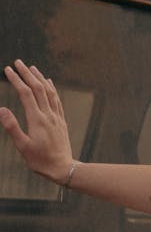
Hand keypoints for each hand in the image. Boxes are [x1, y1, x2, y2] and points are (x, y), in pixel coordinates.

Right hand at [0, 60, 74, 183]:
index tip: (7, 70)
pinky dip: (51, 88)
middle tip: (18, 62)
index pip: (26, 94)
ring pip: (49, 92)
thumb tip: (2, 109)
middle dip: (27, 74)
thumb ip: (12, 127)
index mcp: (37, 120)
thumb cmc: (40, 160)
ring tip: (32, 68)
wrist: (63, 168)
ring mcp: (56, 117)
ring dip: (40, 78)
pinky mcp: (61, 121)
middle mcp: (48, 115)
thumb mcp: (22, 146)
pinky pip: (57, 100)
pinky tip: (48, 83)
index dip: (16, 80)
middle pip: (38, 88)